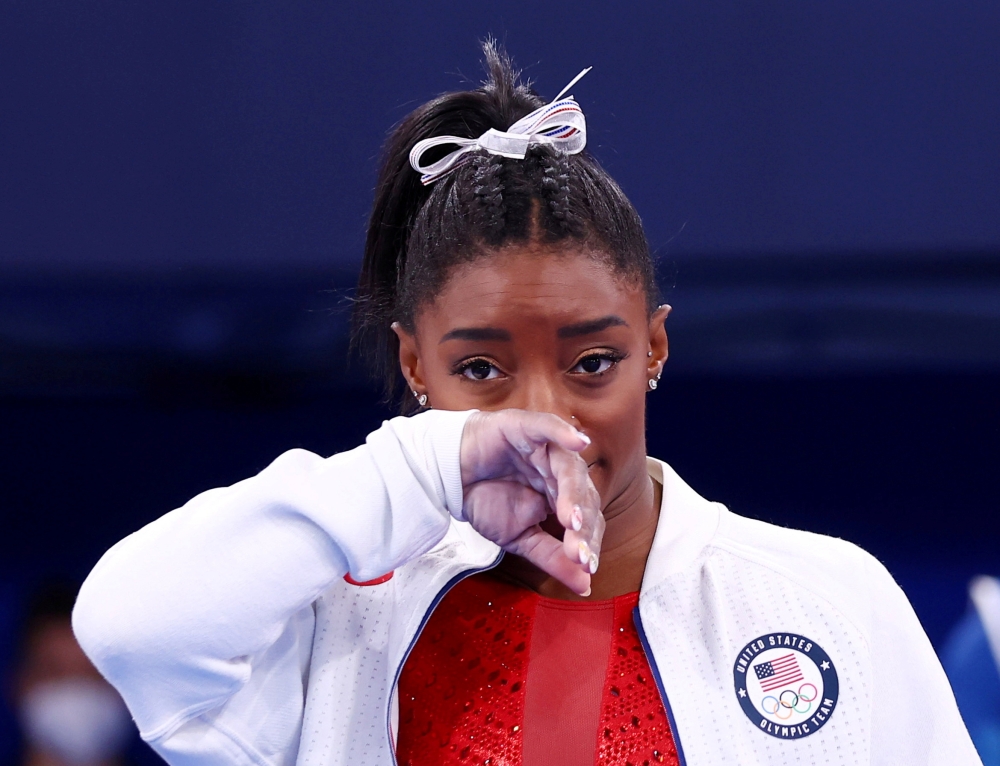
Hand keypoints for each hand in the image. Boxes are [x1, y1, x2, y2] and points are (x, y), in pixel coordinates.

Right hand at [460, 410, 603, 595]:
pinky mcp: (527, 427)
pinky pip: (549, 427)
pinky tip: (578, 442)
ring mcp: (546, 448)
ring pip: (569, 468)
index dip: (588, 542)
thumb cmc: (485, 499)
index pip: (587, 520)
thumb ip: (553, 558)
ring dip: (572, 493)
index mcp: (563, 497)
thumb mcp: (521, 538)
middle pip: (583, 495)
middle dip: (581, 526)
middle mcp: (560, 472)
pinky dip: (563, 433)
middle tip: (577, 551)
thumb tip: (585, 586)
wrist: (447, 475)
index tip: (585, 567)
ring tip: (570, 518)